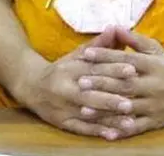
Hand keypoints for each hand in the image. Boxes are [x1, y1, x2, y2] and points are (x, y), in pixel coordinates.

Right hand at [16, 28, 135, 140]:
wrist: (30, 85)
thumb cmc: (62, 69)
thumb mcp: (77, 54)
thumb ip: (98, 45)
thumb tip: (114, 28)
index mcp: (72, 68)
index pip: (95, 69)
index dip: (114, 69)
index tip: (133, 70)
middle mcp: (66, 88)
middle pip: (91, 93)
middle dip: (112, 98)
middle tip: (132, 102)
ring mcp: (64, 107)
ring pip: (89, 114)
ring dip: (109, 119)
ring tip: (130, 122)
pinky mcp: (62, 122)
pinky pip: (81, 129)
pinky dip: (97, 132)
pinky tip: (113, 135)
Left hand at [79, 27, 163, 138]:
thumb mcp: (155, 50)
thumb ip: (134, 40)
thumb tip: (113, 26)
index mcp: (155, 65)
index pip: (128, 59)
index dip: (106, 56)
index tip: (86, 54)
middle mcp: (156, 85)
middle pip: (126, 84)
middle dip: (102, 83)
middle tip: (80, 82)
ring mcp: (156, 105)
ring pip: (128, 107)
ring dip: (106, 109)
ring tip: (85, 108)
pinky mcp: (156, 121)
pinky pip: (136, 127)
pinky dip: (121, 131)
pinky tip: (105, 132)